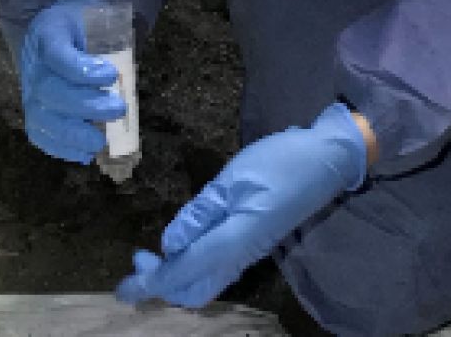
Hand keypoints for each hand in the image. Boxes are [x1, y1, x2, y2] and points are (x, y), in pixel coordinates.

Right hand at [19, 0, 124, 162]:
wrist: (60, 29)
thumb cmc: (84, 25)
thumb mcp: (96, 19)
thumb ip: (109, 42)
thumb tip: (126, 76)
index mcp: (49, 33)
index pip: (57, 54)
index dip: (82, 69)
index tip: (112, 75)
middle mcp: (33, 64)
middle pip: (49, 90)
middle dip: (85, 105)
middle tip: (118, 110)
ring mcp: (29, 90)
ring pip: (41, 117)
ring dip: (72, 134)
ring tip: (101, 141)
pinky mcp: (32, 111)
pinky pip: (39, 134)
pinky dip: (61, 148)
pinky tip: (85, 154)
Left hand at [115, 102, 368, 308]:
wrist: (326, 159)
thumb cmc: (280, 161)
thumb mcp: (234, 177)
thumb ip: (201, 212)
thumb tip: (170, 245)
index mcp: (234, 240)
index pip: (183, 273)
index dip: (151, 282)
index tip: (124, 286)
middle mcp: (241, 255)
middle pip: (194, 290)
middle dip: (161, 285)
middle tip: (138, 263)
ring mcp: (250, 251)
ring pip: (206, 282)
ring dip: (177, 276)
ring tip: (154, 256)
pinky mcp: (254, 241)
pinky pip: (218, 268)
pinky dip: (193, 267)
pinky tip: (186, 244)